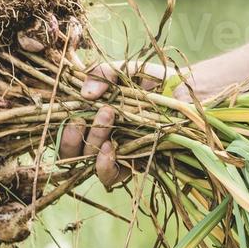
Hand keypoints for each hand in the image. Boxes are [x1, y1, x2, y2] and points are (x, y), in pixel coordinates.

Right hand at [57, 60, 167, 187]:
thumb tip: (85, 94)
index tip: (70, 109)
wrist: (190, 94)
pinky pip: (107, 177)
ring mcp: (111, 155)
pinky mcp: (129, 168)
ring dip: (91, 141)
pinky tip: (110, 149)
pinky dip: (103, 165)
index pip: (62, 127)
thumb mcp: (125, 70)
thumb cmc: (153, 80)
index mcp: (87, 116)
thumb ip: (103, 73)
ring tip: (108, 115)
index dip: (59, 124)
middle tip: (86, 115)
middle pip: (68, 149)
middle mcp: (95, 138)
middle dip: (72, 135)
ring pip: (85, 161)